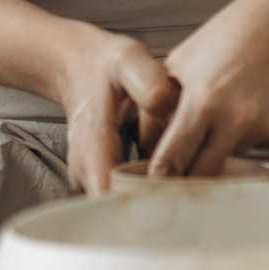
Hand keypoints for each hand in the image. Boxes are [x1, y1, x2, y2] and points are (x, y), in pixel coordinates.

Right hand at [53, 26, 176, 194]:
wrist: (81, 69)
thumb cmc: (107, 67)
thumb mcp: (129, 60)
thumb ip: (149, 83)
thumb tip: (165, 108)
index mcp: (92, 138)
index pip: (107, 189)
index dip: (137, 203)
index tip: (169, 204)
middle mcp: (86, 165)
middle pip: (115, 207)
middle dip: (150, 210)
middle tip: (187, 204)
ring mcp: (91, 176)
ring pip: (120, 206)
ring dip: (149, 205)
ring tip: (183, 196)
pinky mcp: (101, 178)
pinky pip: (124, 197)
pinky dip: (146, 196)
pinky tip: (171, 186)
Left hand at [143, 0, 268, 176]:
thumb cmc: (237, 30)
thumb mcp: (184, 59)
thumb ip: (160, 106)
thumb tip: (148, 147)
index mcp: (203, 101)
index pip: (171, 162)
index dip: (159, 179)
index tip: (154, 184)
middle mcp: (237, 120)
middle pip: (203, 176)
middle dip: (190, 175)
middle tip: (185, 165)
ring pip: (234, 158)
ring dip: (226, 145)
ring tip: (237, 102)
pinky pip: (264, 146)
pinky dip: (257, 133)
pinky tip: (263, 98)